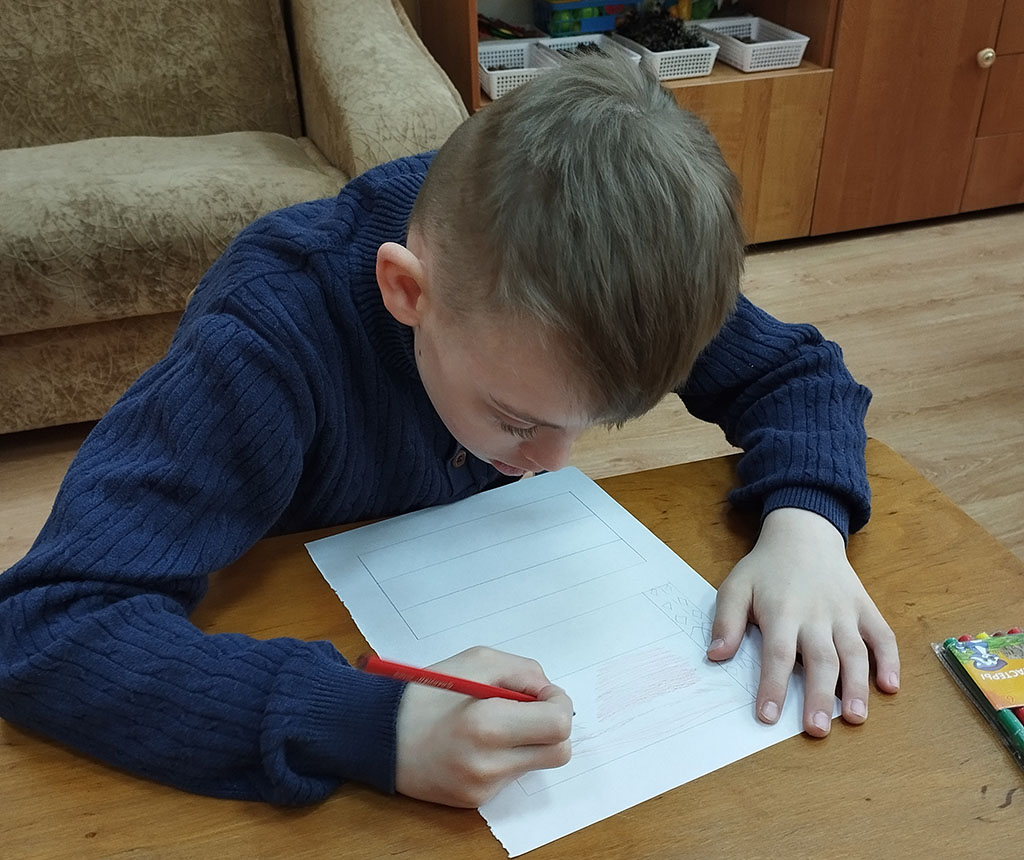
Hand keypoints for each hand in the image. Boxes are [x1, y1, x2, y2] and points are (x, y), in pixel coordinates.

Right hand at [394, 646, 572, 806]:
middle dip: (553, 726)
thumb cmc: (425, 692)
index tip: (543, 693)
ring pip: (536, 764)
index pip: (558, 725)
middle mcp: (488, 763)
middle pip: (559, 752)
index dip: (559, 703)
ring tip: (497, 722)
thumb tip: (548, 691)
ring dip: (529, 740)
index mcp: (487, 724)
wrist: (377, 734)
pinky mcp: (474, 801)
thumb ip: (522, 672)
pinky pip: (510, 775)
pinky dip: (506, 755)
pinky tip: (479, 742)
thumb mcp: (476, 661)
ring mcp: (482, 788)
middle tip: (531, 708)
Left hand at [707, 507, 899, 736]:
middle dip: (818, 696)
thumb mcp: (736, 586)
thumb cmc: (766, 568)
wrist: (803, 534)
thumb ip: (727, 620)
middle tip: (817, 730)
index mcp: (782, 611)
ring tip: (854, 717)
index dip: (773, 686)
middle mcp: (816, 614)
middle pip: (820, 658)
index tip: (767, 717)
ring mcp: (844, 611)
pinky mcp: (865, 608)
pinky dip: (890, 660)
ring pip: (854, 651)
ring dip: (856, 686)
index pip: (777, 654)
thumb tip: (716, 655)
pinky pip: (882, 635)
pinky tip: (890, 687)